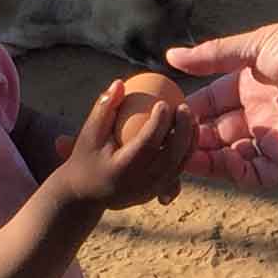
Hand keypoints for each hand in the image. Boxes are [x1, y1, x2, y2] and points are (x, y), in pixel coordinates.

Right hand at [50, 81, 193, 209]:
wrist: (86, 195)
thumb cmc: (86, 158)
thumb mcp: (89, 134)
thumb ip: (103, 108)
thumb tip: (119, 83)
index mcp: (124, 169)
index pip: (147, 144)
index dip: (158, 122)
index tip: (163, 102)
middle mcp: (142, 183)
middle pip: (171, 156)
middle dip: (183, 129)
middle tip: (184, 106)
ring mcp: (153, 190)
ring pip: (180, 164)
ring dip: (189, 140)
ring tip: (191, 116)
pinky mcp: (159, 192)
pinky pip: (179, 170)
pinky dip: (186, 151)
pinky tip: (189, 132)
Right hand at [164, 16, 277, 189]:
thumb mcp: (254, 47)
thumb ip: (214, 56)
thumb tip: (171, 57)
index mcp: (250, 88)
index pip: (208, 106)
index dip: (185, 113)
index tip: (157, 115)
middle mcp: (259, 116)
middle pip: (215, 136)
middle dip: (189, 141)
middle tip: (161, 143)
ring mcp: (274, 139)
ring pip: (230, 160)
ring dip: (205, 160)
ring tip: (180, 156)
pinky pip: (256, 175)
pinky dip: (234, 172)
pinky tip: (217, 160)